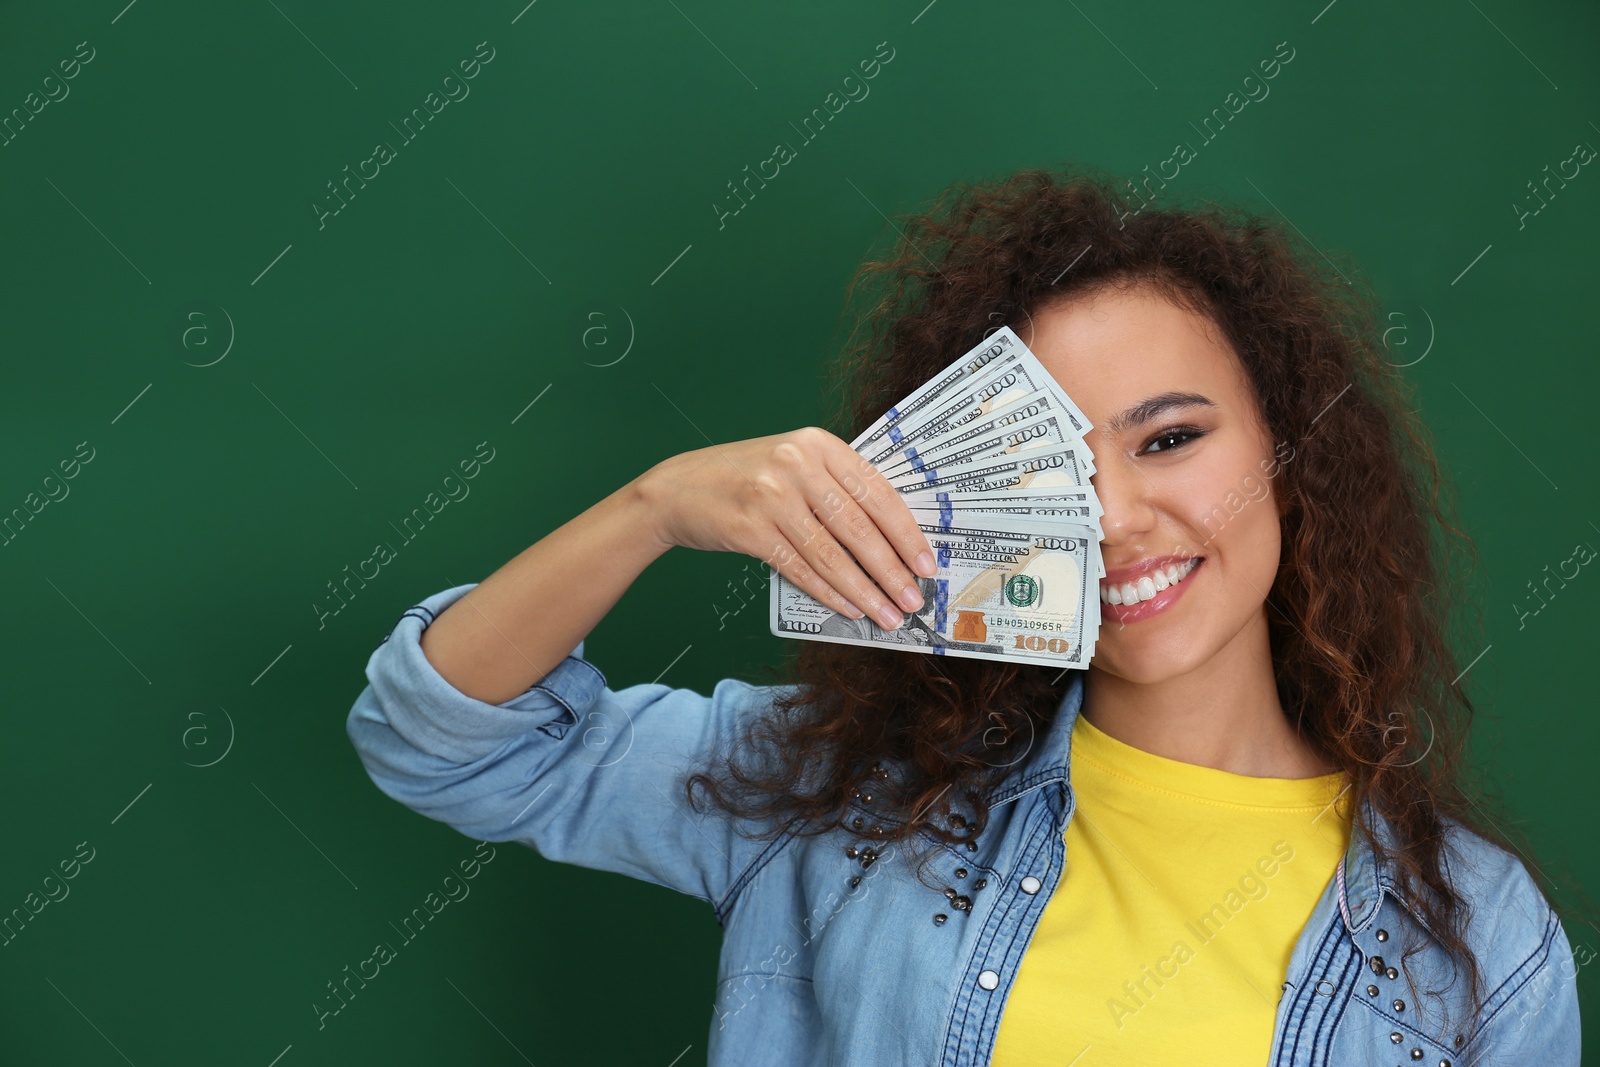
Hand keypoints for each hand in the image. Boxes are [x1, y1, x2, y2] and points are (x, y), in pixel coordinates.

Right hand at [637, 426, 937, 629]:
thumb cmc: (746, 479)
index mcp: (819, 443)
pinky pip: (800, 568)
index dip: (907, 533)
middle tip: (913, 599)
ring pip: (832, 553)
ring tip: (887, 614)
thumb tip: (892, 541)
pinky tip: (849, 608)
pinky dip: (828, 592)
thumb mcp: (794, 463)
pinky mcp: (750, 528)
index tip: (927, 564)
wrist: (678, 489)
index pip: (877, 492)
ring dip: (865, 590)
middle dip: (892, 570)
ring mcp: (772, 495)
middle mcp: (798, 463)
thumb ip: (836, 488)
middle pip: (859, 527)